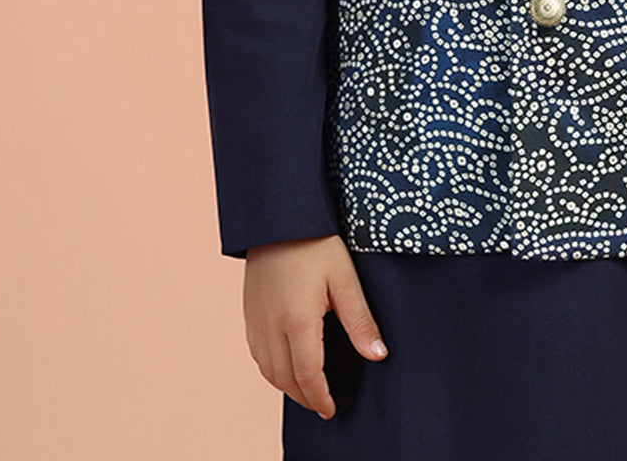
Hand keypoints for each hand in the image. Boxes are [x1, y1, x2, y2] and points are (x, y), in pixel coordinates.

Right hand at [243, 233, 388, 419]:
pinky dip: (271, 369)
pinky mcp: (248, 312)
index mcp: (297, 320)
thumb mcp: (345, 278)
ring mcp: (255, 320)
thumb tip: (378, 355)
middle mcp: (270, 326)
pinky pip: (257, 354)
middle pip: (285, 379)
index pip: (308, 375)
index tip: (332, 409)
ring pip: (268, 370)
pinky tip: (286, 366)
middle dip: (305, 397)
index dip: (320, 397)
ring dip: (287, 386)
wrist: (278, 216)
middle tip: (323, 405)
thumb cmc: (316, 242)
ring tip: (308, 391)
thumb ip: (360, 320)